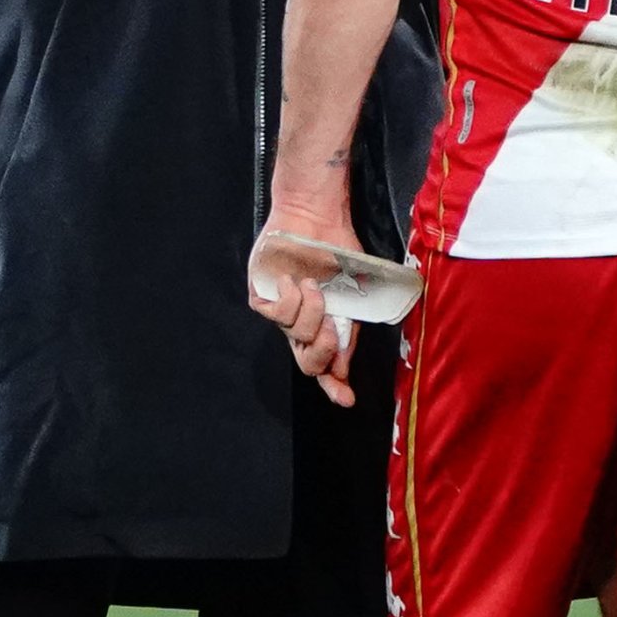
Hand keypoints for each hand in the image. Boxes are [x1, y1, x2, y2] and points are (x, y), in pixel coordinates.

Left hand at [245, 189, 365, 406]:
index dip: (336, 387)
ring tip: (314, 285)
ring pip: (294, 335)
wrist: (316, 217)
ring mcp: (282, 312)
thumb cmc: (337, 251)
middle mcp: (304, 325)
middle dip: (322, 349)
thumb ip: (350, 327)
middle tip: (331, 325)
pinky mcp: (262, 297)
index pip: (328, 368)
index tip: (347, 399)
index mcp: (327, 327)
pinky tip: (292, 280)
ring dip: (310, 311)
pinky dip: (288, 298)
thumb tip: (342, 364)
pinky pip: (274, 315)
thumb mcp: (355, 292)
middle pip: (309, 363)